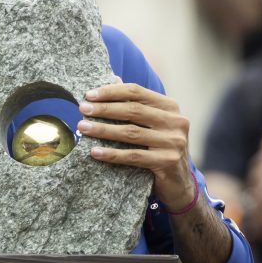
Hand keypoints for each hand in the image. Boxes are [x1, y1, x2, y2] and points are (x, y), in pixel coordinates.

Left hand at [76, 83, 192, 208]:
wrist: (179, 183)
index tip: (89, 95)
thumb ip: (136, 103)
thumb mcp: (152, 123)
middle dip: (104, 109)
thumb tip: (113, 79)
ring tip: (83, 127)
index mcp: (170, 106)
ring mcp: (174, 142)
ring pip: (131, 133)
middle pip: (133, 110)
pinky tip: (95, 152)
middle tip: (82, 109)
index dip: (111, 92)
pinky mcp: (168, 161)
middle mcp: (176, 121)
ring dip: (103, 130)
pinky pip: (133, 156)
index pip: (137, 92)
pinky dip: (112, 154)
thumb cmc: (160, 148)